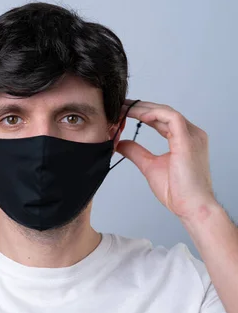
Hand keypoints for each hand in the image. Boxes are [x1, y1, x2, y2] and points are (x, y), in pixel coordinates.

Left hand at [116, 99, 216, 221]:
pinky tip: (139, 115)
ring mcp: (192, 135)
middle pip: (163, 112)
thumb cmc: (176, 191)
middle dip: (140, 107)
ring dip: (144, 109)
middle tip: (120, 105)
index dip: (141, 113)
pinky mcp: (189, 140)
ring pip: (166, 111)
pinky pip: (172, 118)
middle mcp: (191, 134)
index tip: (122, 111)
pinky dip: (155, 114)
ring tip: (125, 109)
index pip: (161, 119)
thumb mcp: (149, 166)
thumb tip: (121, 143)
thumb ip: (136, 152)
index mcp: (184, 138)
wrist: (191, 207)